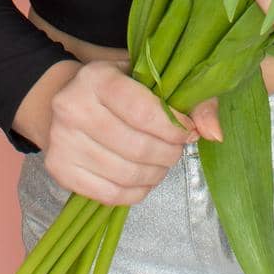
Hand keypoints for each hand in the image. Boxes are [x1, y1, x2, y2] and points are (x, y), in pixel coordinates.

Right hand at [42, 60, 223, 205]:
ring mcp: (62, 142)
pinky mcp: (60, 170)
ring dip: (155, 174)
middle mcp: (72, 108)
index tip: (187, 131)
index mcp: (96, 78)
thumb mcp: (151, 78)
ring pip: (126, 174)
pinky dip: (136, 191)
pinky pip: (111, 195)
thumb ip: (192, 98)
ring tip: (161, 162)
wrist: (69, 101)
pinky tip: (143, 177)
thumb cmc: (118, 87)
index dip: (174, 128)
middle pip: (137, 148)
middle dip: (168, 154)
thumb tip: (214, 132)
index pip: (144, 113)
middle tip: (176, 149)